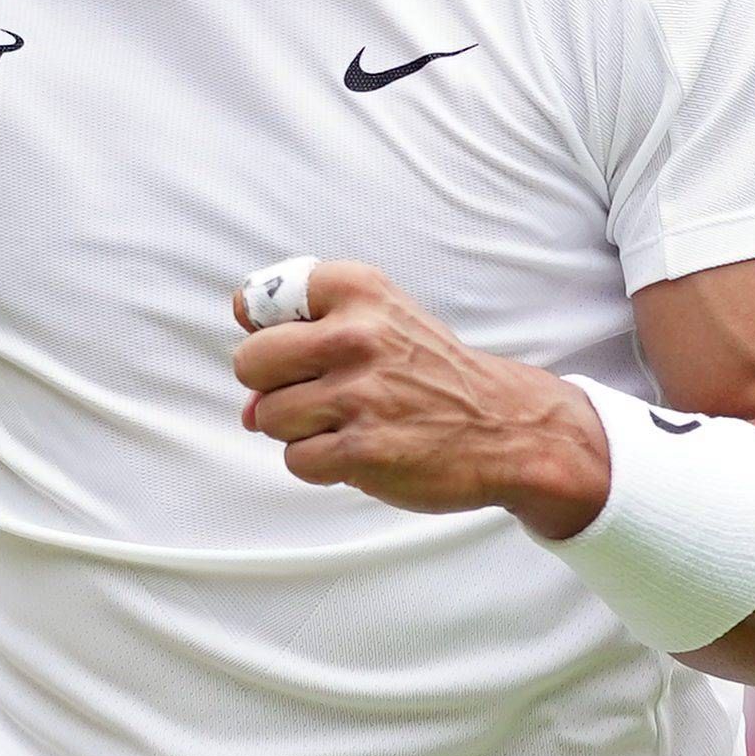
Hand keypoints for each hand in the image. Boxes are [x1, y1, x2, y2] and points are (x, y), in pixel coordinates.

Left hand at [227, 260, 607, 531]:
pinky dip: (319, 465)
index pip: (259, 300)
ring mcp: (360, 394)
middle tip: (318, 394)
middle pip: (250, 363)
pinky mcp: (363, 450)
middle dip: (272, 386)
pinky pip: (296, 460)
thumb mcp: (381, 321)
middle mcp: (356, 335)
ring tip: (349, 424)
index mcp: (358, 290)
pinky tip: (358, 452)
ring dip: (300, 430)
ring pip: (268, 417)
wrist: (507, 427)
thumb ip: (304, 340)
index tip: (298, 345)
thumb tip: (248, 409)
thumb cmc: (432, 375)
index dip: (266, 331)